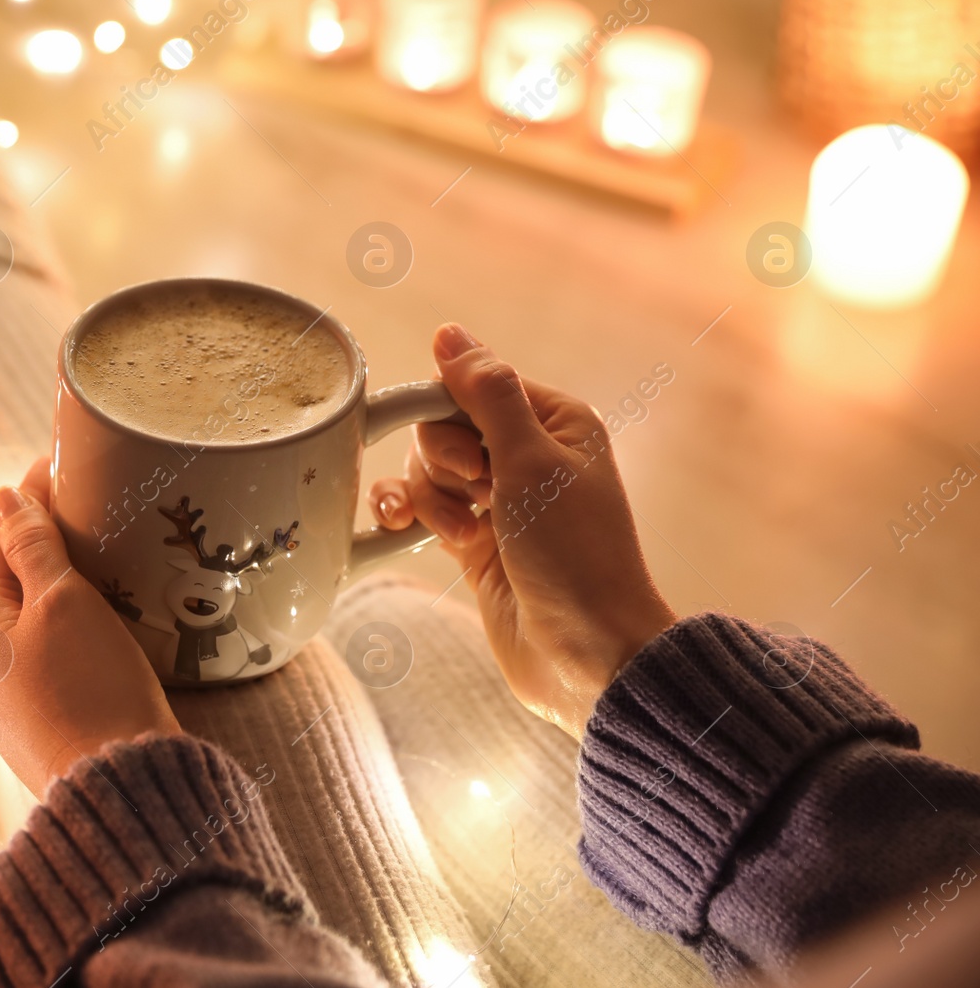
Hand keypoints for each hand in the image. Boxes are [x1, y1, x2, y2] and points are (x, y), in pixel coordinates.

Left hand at [0, 458, 180, 797]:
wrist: (121, 790)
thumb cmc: (93, 688)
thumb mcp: (64, 602)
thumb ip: (31, 546)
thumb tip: (4, 496)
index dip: (32, 500)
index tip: (68, 469)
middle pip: (7, 580)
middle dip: (44, 544)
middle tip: (94, 509)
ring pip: (26, 620)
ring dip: (57, 587)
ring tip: (103, 561)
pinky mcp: (32, 725)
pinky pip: (42, 656)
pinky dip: (65, 629)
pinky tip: (98, 624)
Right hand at [368, 324, 677, 739]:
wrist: (586, 655)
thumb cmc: (575, 556)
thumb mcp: (532, 461)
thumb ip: (486, 393)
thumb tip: (448, 332)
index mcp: (555, 422)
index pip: (473, 386)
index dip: (453, 415)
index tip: (472, 460)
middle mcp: (527, 456)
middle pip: (443, 427)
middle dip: (444, 462)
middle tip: (481, 495)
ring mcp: (499, 502)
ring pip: (426, 471)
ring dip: (431, 498)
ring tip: (465, 533)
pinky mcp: (474, 543)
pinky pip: (421, 509)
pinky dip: (408, 516)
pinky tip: (401, 528)